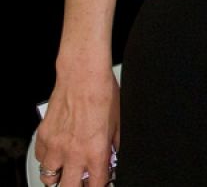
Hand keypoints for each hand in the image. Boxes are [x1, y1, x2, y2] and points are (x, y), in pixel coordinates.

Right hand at [34, 65, 118, 186]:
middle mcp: (72, 153)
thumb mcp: (119, 124)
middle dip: (76, 186)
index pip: (95, 184)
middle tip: (82, 180)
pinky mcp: (43, 136)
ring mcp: (55, 146)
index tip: (100, 183)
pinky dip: (47, 159)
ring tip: (67, 170)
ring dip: (58, 176)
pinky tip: (57, 153)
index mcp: (95, 152)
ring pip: (49, 177)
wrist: (83, 77)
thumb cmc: (103, 95)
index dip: (99, 185)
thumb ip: (115, 145)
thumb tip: (114, 157)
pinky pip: (40, 158)